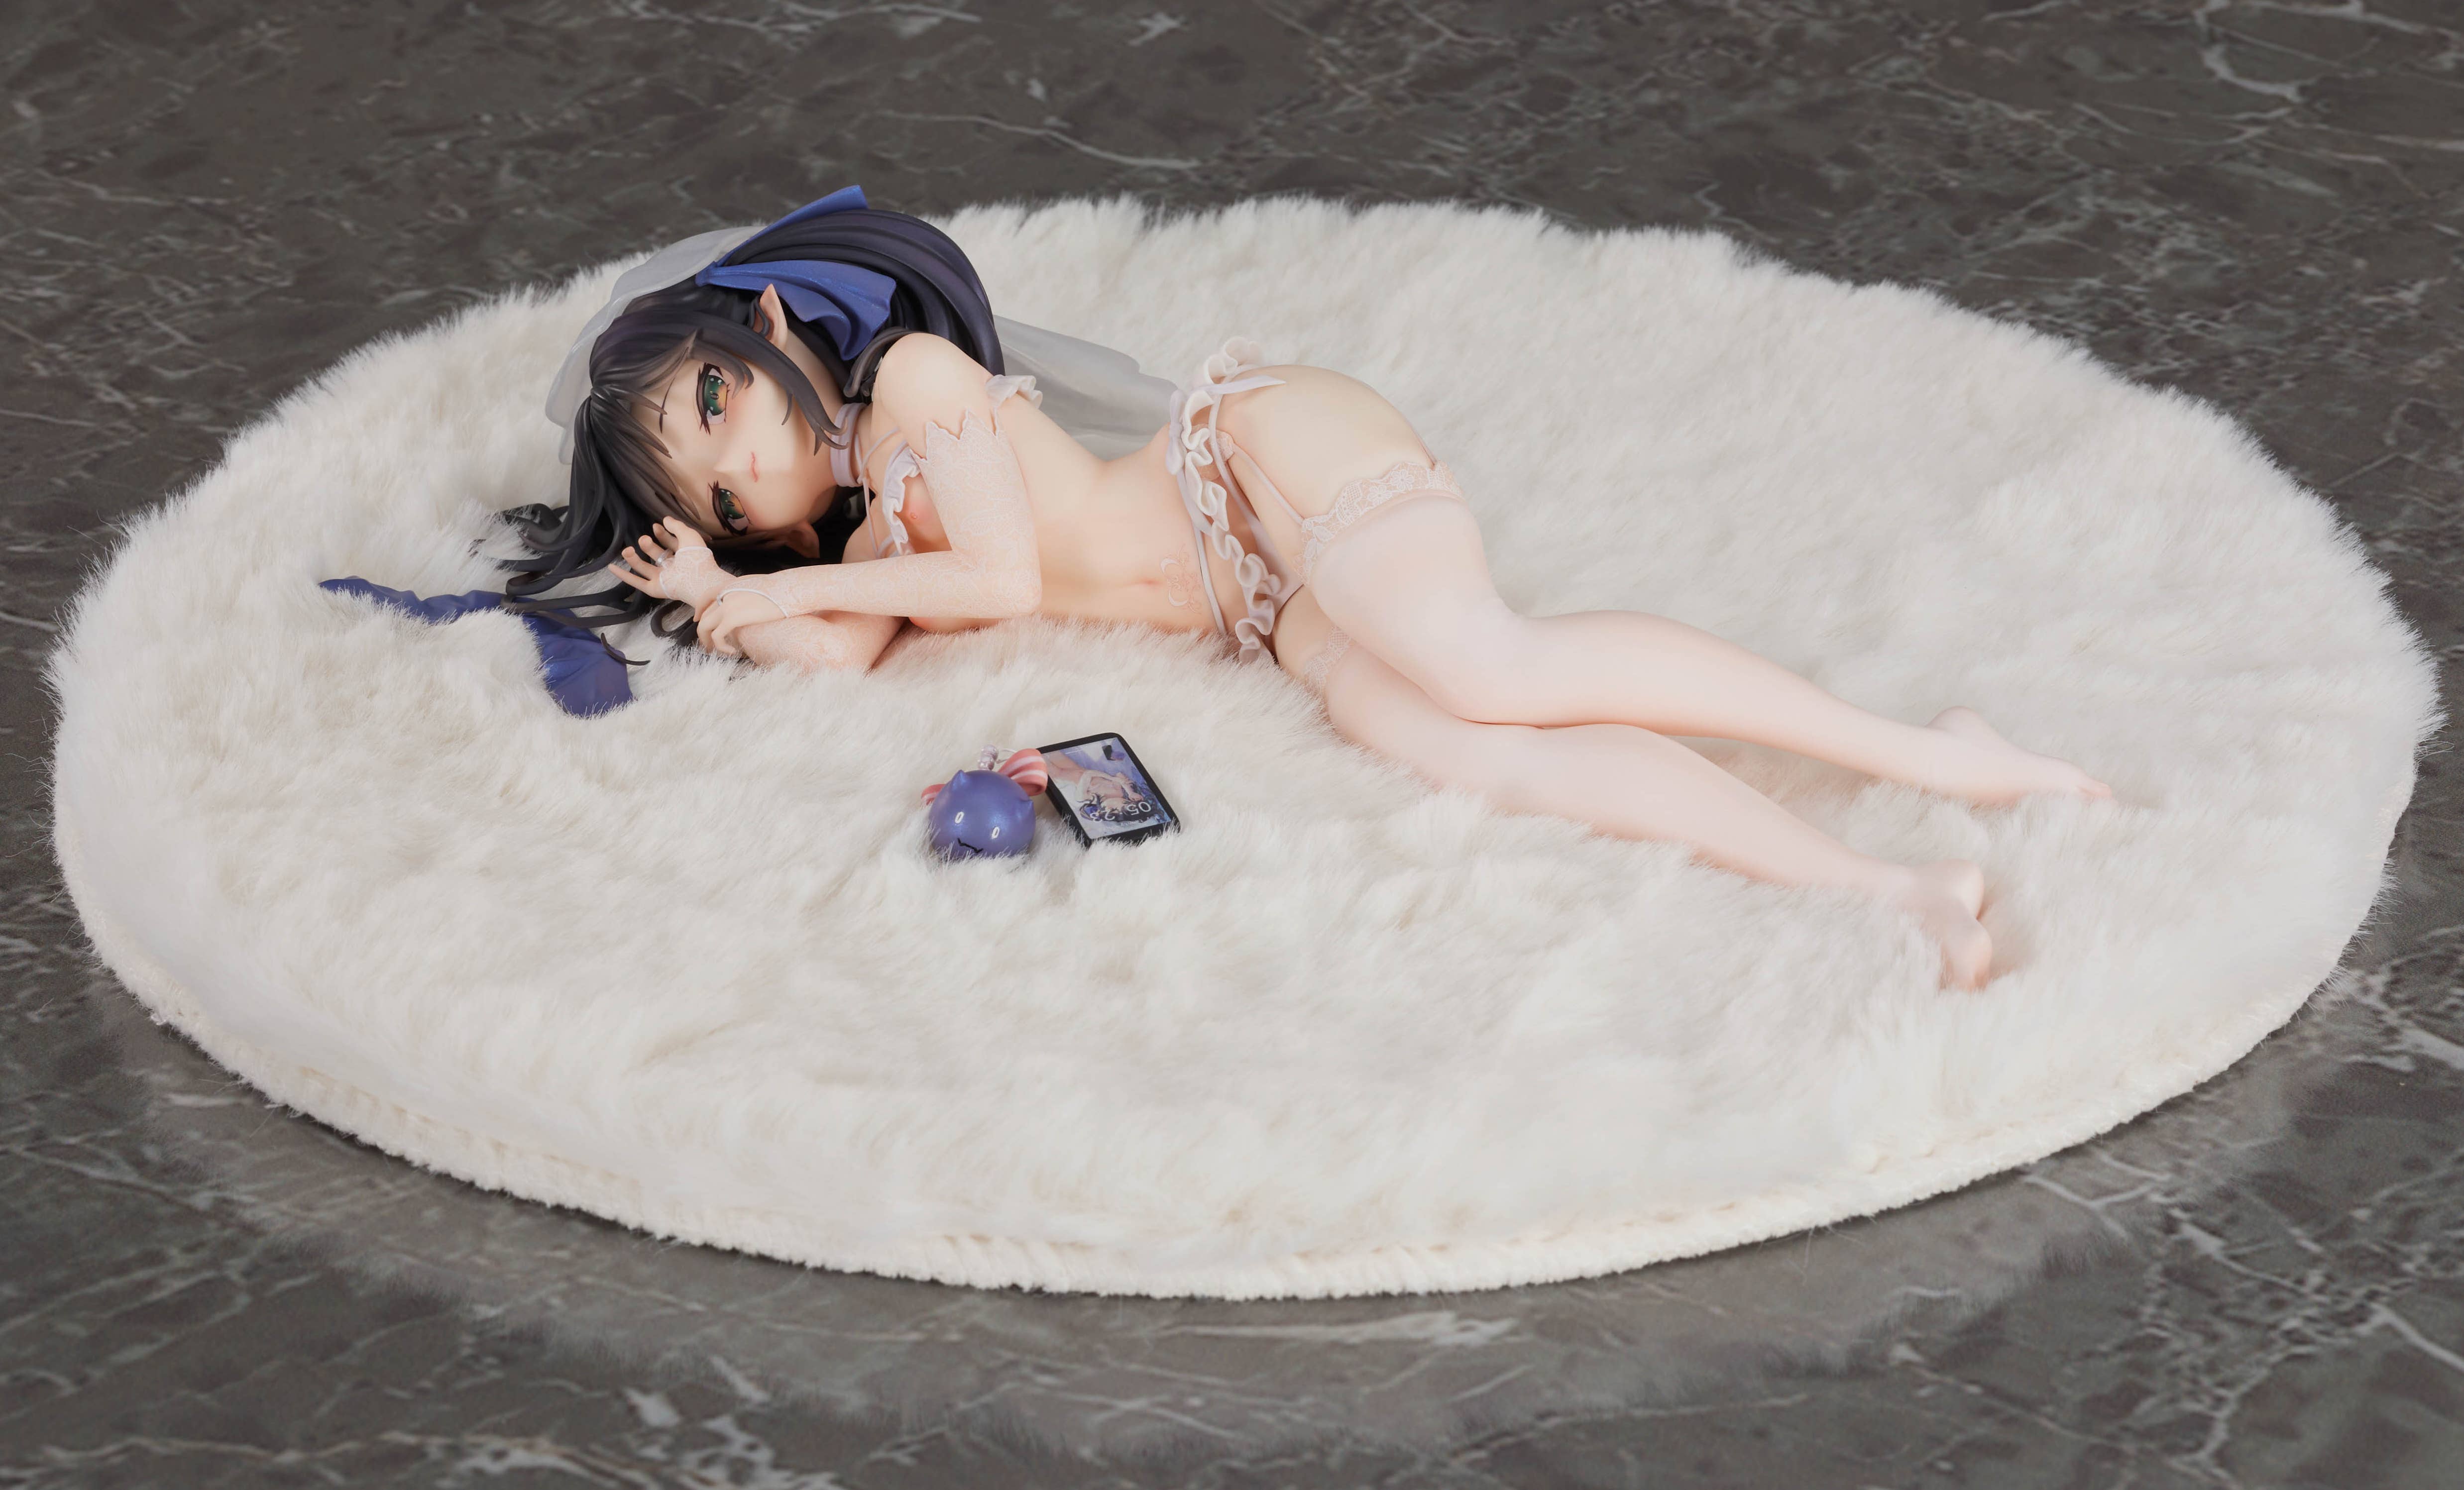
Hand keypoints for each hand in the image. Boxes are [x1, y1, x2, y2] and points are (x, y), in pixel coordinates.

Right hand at [607, 516, 727, 609]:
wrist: (698, 579)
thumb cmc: (696, 557)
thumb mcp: (688, 535)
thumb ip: (676, 526)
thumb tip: (665, 519)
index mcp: (683, 556)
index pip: (669, 543)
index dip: (662, 534)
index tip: (655, 525)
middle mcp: (672, 567)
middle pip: (656, 554)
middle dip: (648, 545)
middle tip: (643, 538)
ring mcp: (663, 579)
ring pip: (644, 567)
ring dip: (633, 558)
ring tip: (627, 549)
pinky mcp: (655, 588)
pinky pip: (637, 582)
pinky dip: (624, 575)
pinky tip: (612, 567)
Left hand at [696, 583, 790, 657]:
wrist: (790, 589)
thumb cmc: (784, 589)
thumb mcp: (761, 586)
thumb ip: (749, 593)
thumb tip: (753, 605)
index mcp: (731, 585)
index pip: (706, 596)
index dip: (699, 609)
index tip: (697, 620)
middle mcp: (725, 593)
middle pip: (704, 614)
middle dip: (702, 632)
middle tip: (707, 645)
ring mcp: (727, 605)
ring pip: (704, 626)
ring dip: (707, 641)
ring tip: (714, 652)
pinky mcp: (732, 617)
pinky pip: (717, 636)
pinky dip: (721, 646)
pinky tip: (732, 652)